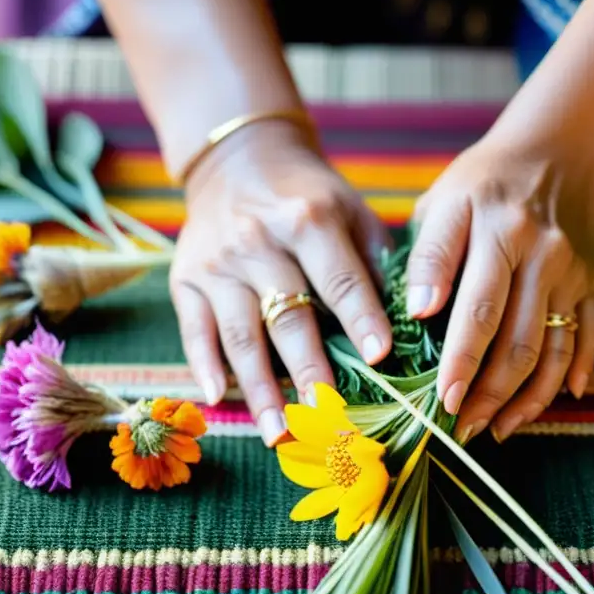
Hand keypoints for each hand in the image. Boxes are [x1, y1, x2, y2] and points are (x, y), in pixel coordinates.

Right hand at [170, 120, 392, 444]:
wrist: (237, 159)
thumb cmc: (310, 196)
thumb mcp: (351, 211)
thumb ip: (375, 262)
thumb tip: (407, 324)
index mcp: (308, 219)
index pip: (340, 280)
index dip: (361, 320)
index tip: (380, 360)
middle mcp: (258, 241)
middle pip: (289, 317)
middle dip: (310, 371)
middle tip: (330, 419)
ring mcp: (217, 264)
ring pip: (241, 335)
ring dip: (261, 390)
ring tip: (279, 434)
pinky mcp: (185, 280)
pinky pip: (194, 331)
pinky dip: (205, 367)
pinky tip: (218, 400)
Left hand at [407, 134, 593, 443]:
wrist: (560, 154)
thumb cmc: (483, 183)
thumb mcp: (442, 202)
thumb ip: (427, 256)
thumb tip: (417, 311)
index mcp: (498, 231)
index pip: (478, 309)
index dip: (461, 360)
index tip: (442, 400)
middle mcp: (542, 254)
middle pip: (518, 341)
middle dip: (489, 393)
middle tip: (462, 428)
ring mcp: (572, 274)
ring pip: (552, 351)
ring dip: (526, 399)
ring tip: (497, 429)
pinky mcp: (591, 285)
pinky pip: (586, 340)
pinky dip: (572, 376)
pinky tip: (555, 403)